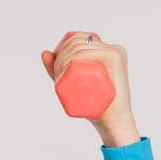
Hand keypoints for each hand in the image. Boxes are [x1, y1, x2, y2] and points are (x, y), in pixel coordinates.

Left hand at [40, 31, 140, 145]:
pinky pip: (92, 53)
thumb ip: (57, 69)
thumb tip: (44, 52)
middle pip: (79, 41)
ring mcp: (115, 52)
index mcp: (105, 49)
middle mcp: (111, 48)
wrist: (112, 121)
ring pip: (82, 47)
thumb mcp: (71, 82)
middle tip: (57, 74)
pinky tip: (68, 65)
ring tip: (60, 74)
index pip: (79, 38)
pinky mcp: (116, 59)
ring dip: (65, 57)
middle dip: (61, 54)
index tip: (55, 66)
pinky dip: (76, 56)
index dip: (62, 46)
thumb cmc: (93, 105)